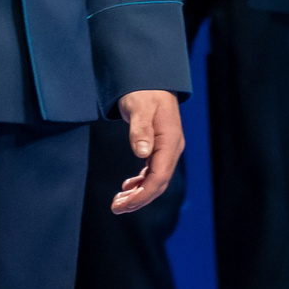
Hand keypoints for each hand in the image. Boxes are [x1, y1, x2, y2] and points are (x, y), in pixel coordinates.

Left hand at [111, 90, 184, 213]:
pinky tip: (127, 188)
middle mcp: (172, 148)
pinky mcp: (159, 148)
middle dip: (139, 199)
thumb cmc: (143, 92)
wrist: (150, 80)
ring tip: (118, 203)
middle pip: (158, 183)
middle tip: (116, 208)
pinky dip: (140, 183)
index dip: (143, 194)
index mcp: (170, 141)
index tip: (125, 204)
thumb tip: (142, 153)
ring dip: (138, 194)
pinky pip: (152, 172)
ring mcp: (167, 149)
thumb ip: (140, 129)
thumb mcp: (139, 107)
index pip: (159, 177)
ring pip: (155, 180)